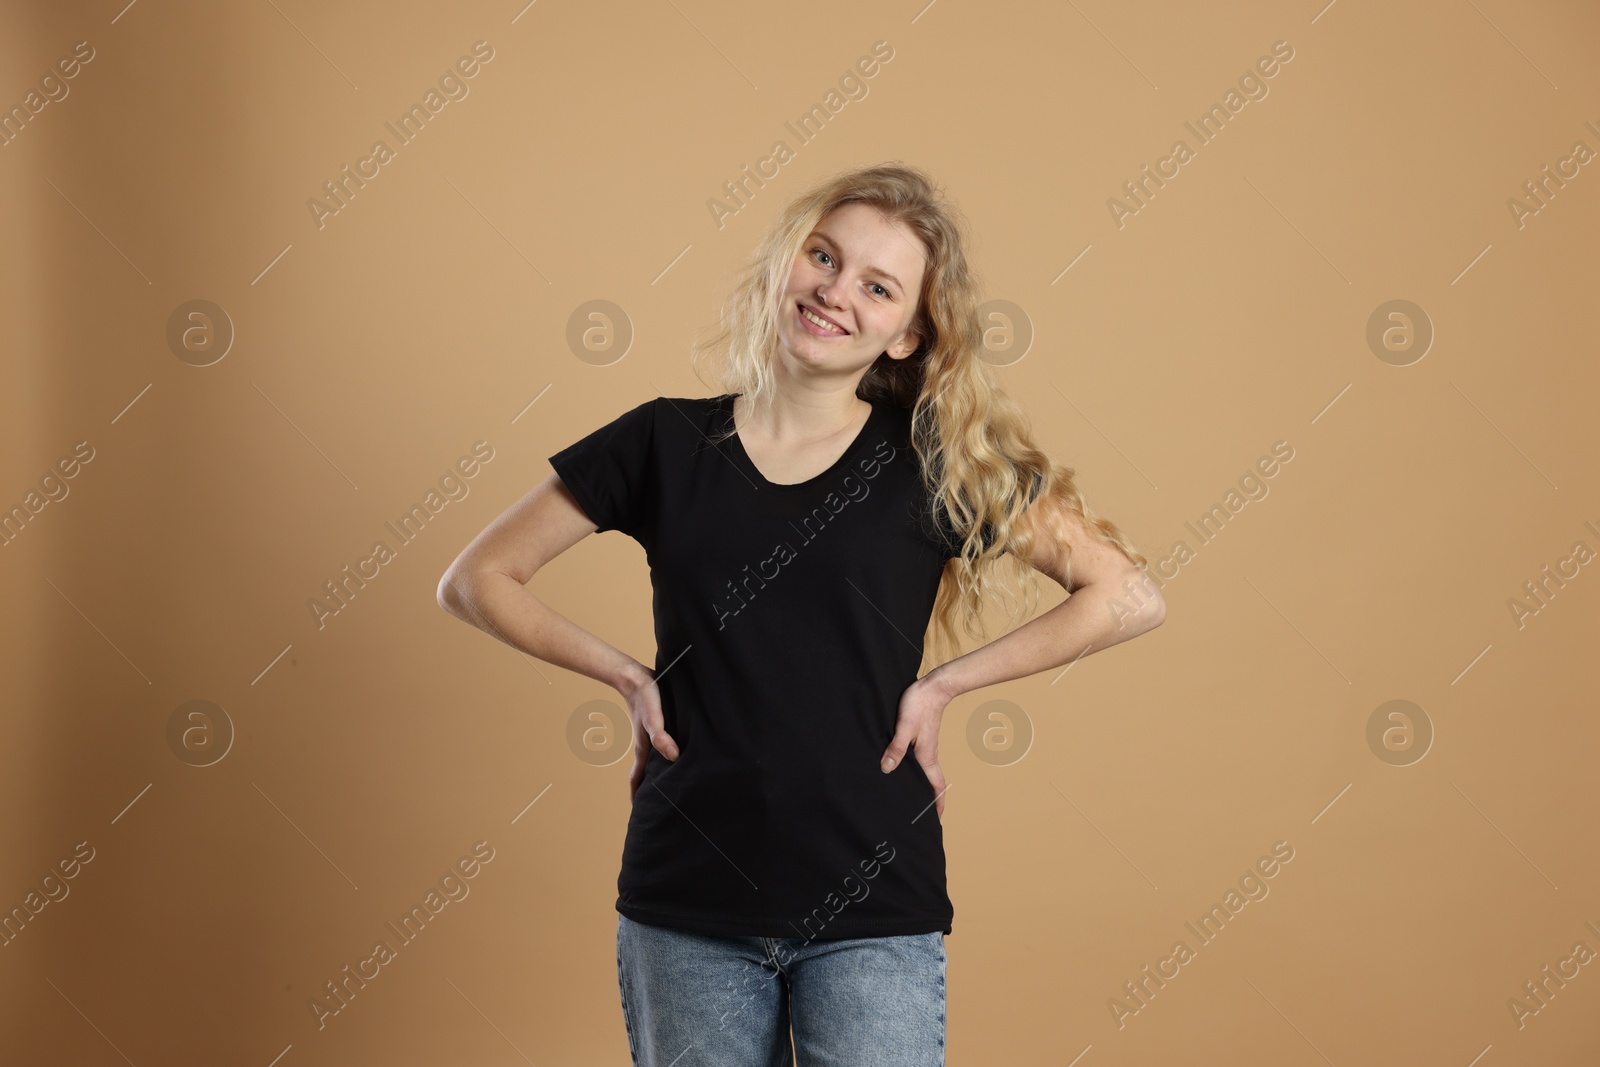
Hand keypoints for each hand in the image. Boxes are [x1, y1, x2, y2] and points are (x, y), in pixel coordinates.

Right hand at [619, 663, 678, 804]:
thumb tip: (673, 756)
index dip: (638, 798)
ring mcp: (653, 737)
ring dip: (661, 776)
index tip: (641, 816)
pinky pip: (664, 748)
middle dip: (650, 792)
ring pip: (657, 763)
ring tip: (673, 788)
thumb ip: (661, 736)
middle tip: (660, 808)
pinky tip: (680, 757)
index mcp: (644, 750)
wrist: (636, 676)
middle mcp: (648, 747)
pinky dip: (669, 757)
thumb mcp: (654, 718)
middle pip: (647, 775)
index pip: (637, 781)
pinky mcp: (661, 727)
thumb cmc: (645, 698)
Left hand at [880, 670, 955, 817]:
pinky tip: (904, 770)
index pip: (936, 787)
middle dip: (930, 801)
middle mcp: (929, 755)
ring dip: (923, 786)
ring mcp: (926, 747)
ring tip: (912, 798)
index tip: (936, 820)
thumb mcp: (904, 727)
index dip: (938, 805)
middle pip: (932, 784)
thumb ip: (896, 748)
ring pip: (926, 773)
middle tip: (922, 816)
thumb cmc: (919, 705)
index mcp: (927, 757)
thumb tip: (886, 770)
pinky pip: (921, 761)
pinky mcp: (922, 738)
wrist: (933, 687)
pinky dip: (916, 772)